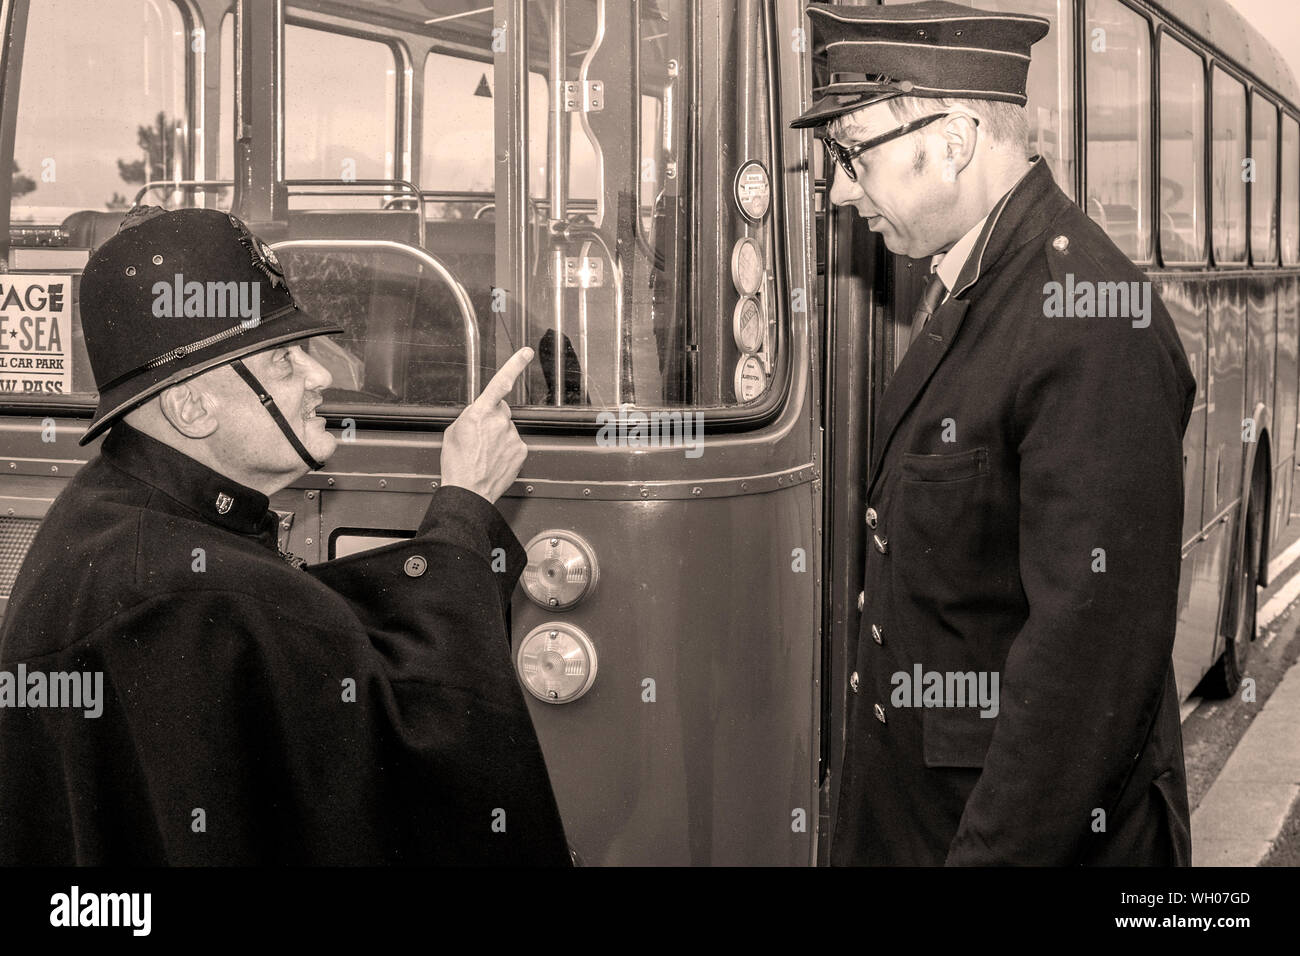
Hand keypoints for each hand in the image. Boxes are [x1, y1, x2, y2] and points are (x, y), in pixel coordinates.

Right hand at [440, 348, 532, 504]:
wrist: (468, 490)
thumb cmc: (457, 464)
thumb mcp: (454, 431)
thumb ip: (470, 416)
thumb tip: (480, 413)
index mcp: (480, 413)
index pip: (500, 382)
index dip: (515, 365)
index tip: (526, 353)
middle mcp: (500, 421)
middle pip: (501, 411)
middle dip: (492, 419)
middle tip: (479, 439)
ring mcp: (513, 436)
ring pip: (507, 429)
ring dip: (498, 437)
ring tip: (484, 453)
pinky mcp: (521, 450)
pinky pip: (514, 443)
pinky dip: (506, 449)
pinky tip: (494, 459)